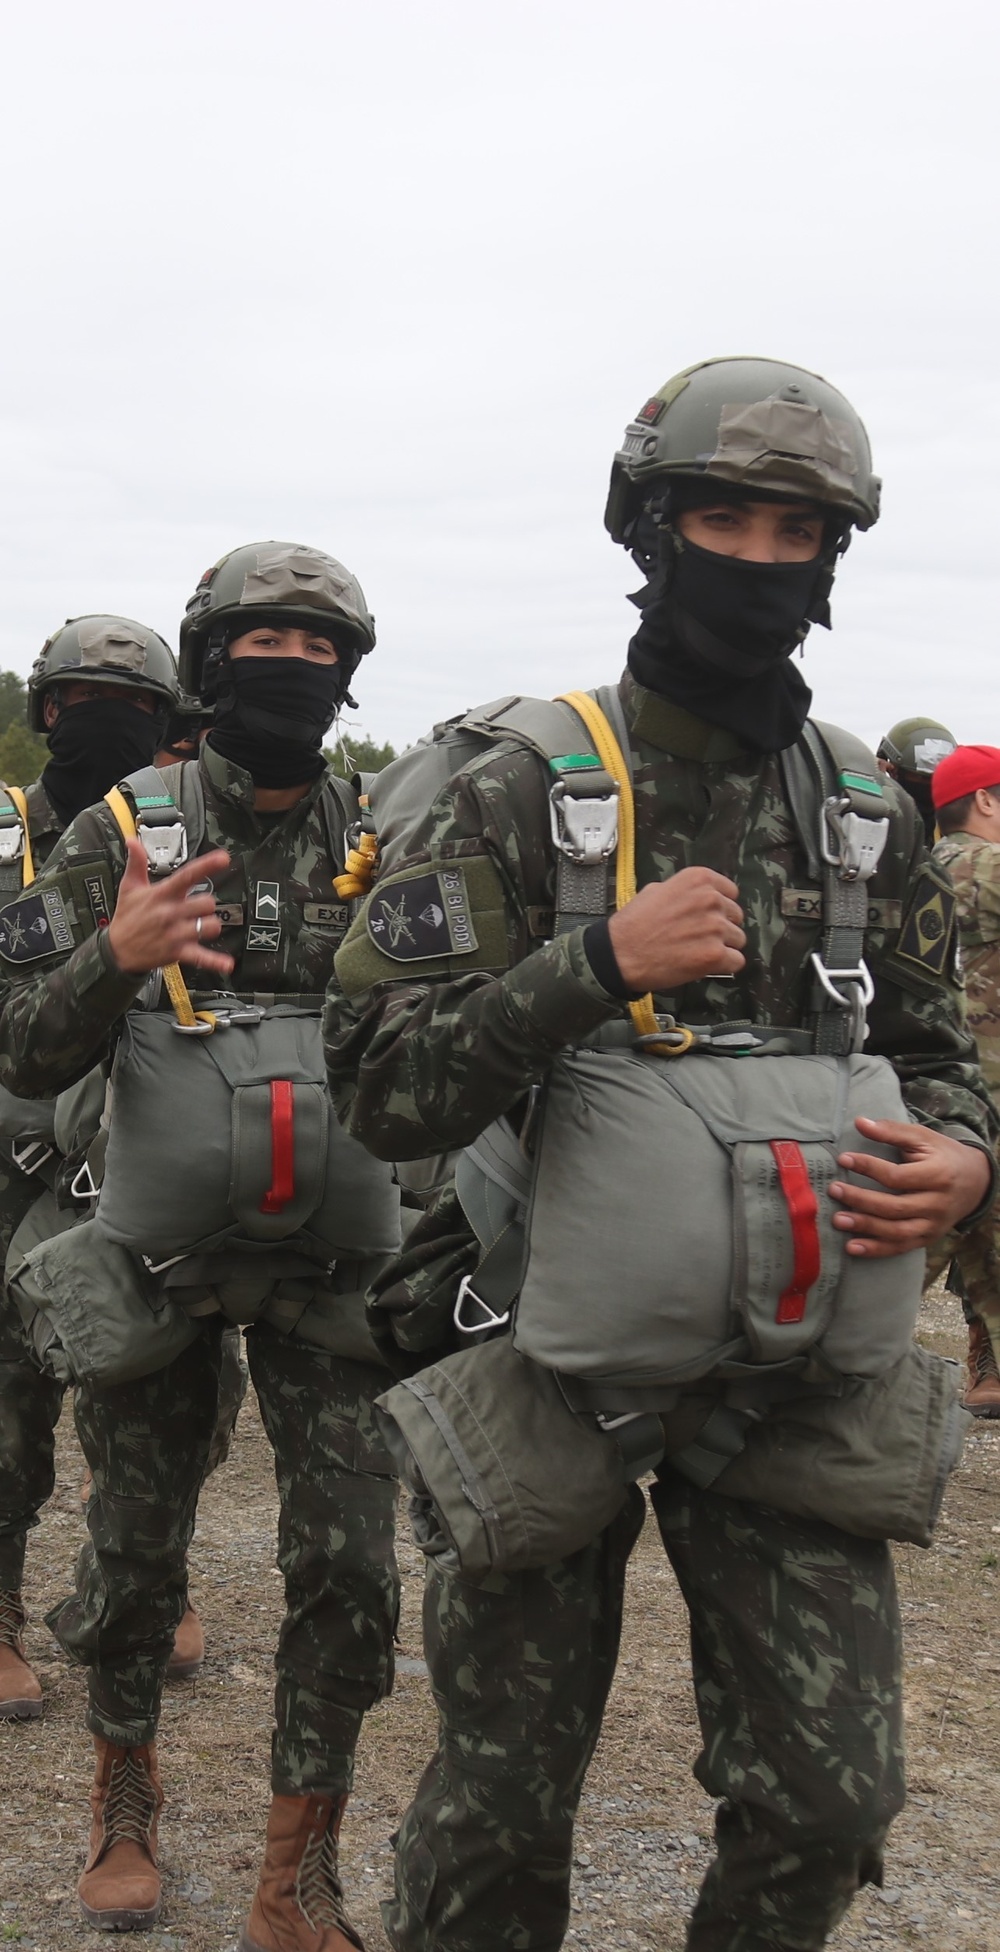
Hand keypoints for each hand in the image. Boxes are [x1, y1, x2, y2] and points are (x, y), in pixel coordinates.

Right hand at [106, 839, 234, 977]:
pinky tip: (226, 964)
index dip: (207, 865)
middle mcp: (171, 913)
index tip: (223, 858)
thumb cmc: (127, 918)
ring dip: (210, 925)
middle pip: (206, 903)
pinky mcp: (178, 952)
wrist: (117, 951)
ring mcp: (176, 934)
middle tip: (198, 907)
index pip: (187, 876)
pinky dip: (215, 961)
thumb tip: (133, 842)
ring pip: (209, 926)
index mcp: (162, 895)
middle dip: (207, 905)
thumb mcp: (129, 888)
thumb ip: (136, 863)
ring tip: (201, 925)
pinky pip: (201, 956)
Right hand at [607, 868, 745, 992]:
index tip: (709, 916)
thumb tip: (699, 898)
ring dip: (723, 947)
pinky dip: (724, 965)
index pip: (731, 892)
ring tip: (699, 952)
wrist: (620, 953)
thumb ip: (685, 892)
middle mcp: (711, 899)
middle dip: (722, 927)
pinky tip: (705, 965)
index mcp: (698, 879)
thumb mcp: (656, 890)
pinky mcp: (715, 954)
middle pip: (735, 916)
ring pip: (738, 939)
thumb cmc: (634, 924)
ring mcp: (715, 927)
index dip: (720, 907)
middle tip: (700, 937)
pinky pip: (736, 960)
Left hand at [829, 1117, 991, 1259]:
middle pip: (895, 1207)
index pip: (898, 1176)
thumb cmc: (943, 1155)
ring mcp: (934, 1225)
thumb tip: (860, 1122)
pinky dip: (876, 1250)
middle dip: (861, 1200)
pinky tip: (852, 1247)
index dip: (869, 1167)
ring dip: (866, 1228)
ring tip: (838, 1220)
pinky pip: (901, 1248)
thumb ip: (892, 1131)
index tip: (843, 1159)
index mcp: (938, 1175)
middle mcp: (938, 1204)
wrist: (976, 1181)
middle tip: (834, 1190)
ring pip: (897, 1232)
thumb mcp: (923, 1138)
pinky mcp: (928, 1238)